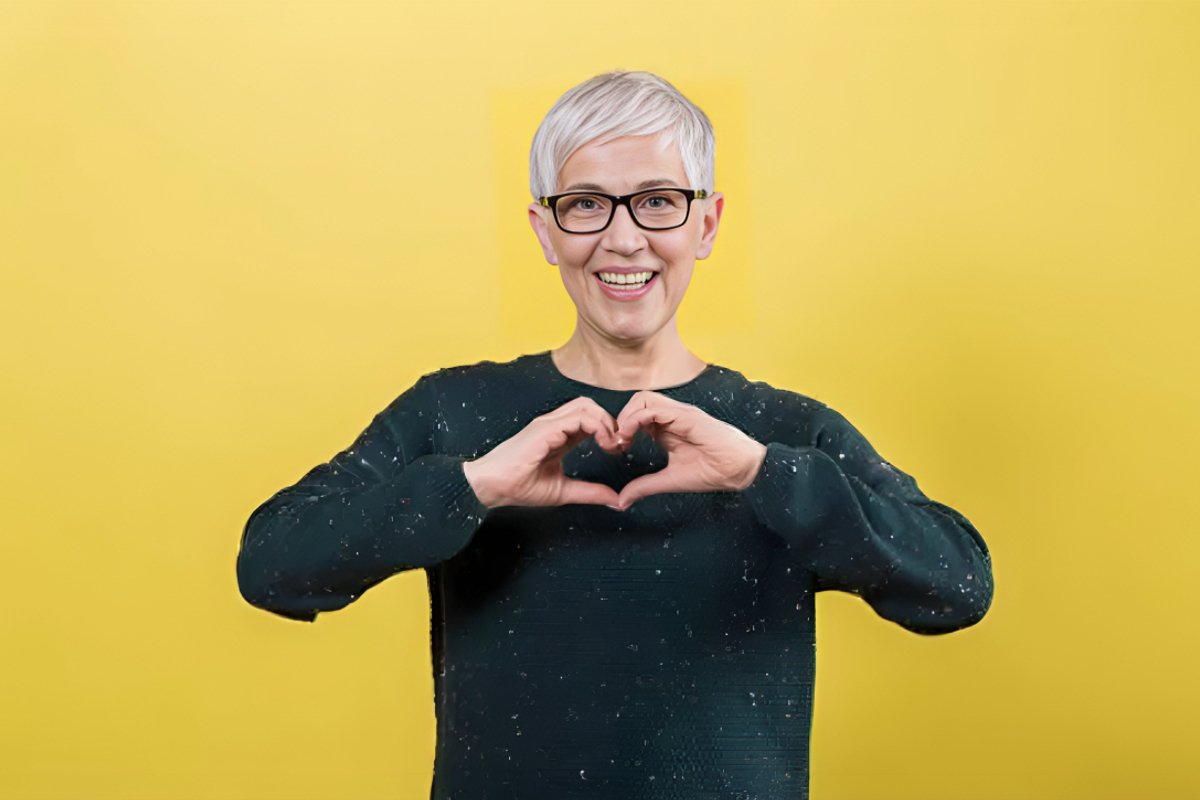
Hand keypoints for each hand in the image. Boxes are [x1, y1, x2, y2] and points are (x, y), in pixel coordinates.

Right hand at [463, 397, 626, 508]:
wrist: (491, 487)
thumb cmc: (519, 487)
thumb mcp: (563, 491)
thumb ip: (590, 492)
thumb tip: (616, 501)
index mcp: (558, 436)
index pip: (589, 418)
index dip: (609, 429)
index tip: (619, 449)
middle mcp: (554, 425)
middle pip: (590, 405)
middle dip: (611, 421)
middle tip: (620, 444)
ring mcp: (548, 424)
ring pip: (586, 405)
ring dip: (606, 422)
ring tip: (613, 444)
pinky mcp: (544, 429)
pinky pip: (577, 418)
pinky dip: (597, 427)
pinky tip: (603, 444)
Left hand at [615, 391, 767, 509]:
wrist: (740, 470)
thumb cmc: (713, 472)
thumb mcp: (670, 480)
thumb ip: (645, 487)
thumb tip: (622, 501)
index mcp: (667, 428)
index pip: (637, 415)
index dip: (622, 428)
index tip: (617, 449)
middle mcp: (672, 416)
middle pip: (637, 401)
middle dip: (620, 419)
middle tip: (616, 443)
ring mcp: (679, 413)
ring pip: (642, 398)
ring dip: (626, 416)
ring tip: (623, 438)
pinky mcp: (686, 415)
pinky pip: (653, 407)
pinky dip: (636, 418)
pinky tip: (631, 436)